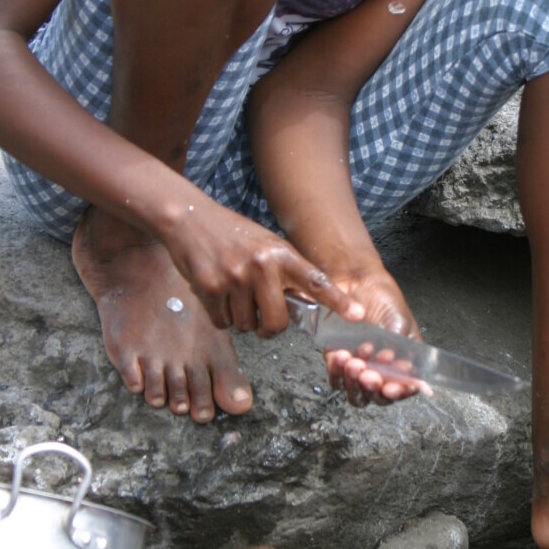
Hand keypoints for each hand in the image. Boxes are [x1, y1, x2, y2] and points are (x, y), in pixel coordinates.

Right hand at [162, 191, 362, 335]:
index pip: (316, 280)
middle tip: (263, 319)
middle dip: (270, 328)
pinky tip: (217, 294)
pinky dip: (220, 316)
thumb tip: (302, 305)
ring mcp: (235, 278)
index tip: (357, 316)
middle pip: (277, 322)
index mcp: (281, 254)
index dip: (337, 301)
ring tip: (234, 293)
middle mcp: (262, 266)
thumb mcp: (267, 244)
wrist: (190, 219)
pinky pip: (223, 323)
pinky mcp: (209, 288)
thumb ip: (284, 271)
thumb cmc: (232, 235)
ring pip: (247, 326)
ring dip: (241, 319)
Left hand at [322, 267, 428, 406]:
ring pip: (355, 392)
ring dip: (354, 382)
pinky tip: (341, 355)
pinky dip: (337, 371)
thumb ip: (402, 348)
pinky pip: (335, 377)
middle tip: (370, 374)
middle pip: (377, 397)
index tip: (391, 388)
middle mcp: (381, 369)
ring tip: (354, 362)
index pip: (404, 388)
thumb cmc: (384, 298)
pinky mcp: (337, 360)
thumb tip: (403, 370)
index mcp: (403, 362)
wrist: (356, 281)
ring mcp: (359, 366)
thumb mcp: (400, 322)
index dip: (399, 393)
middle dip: (373, 389)